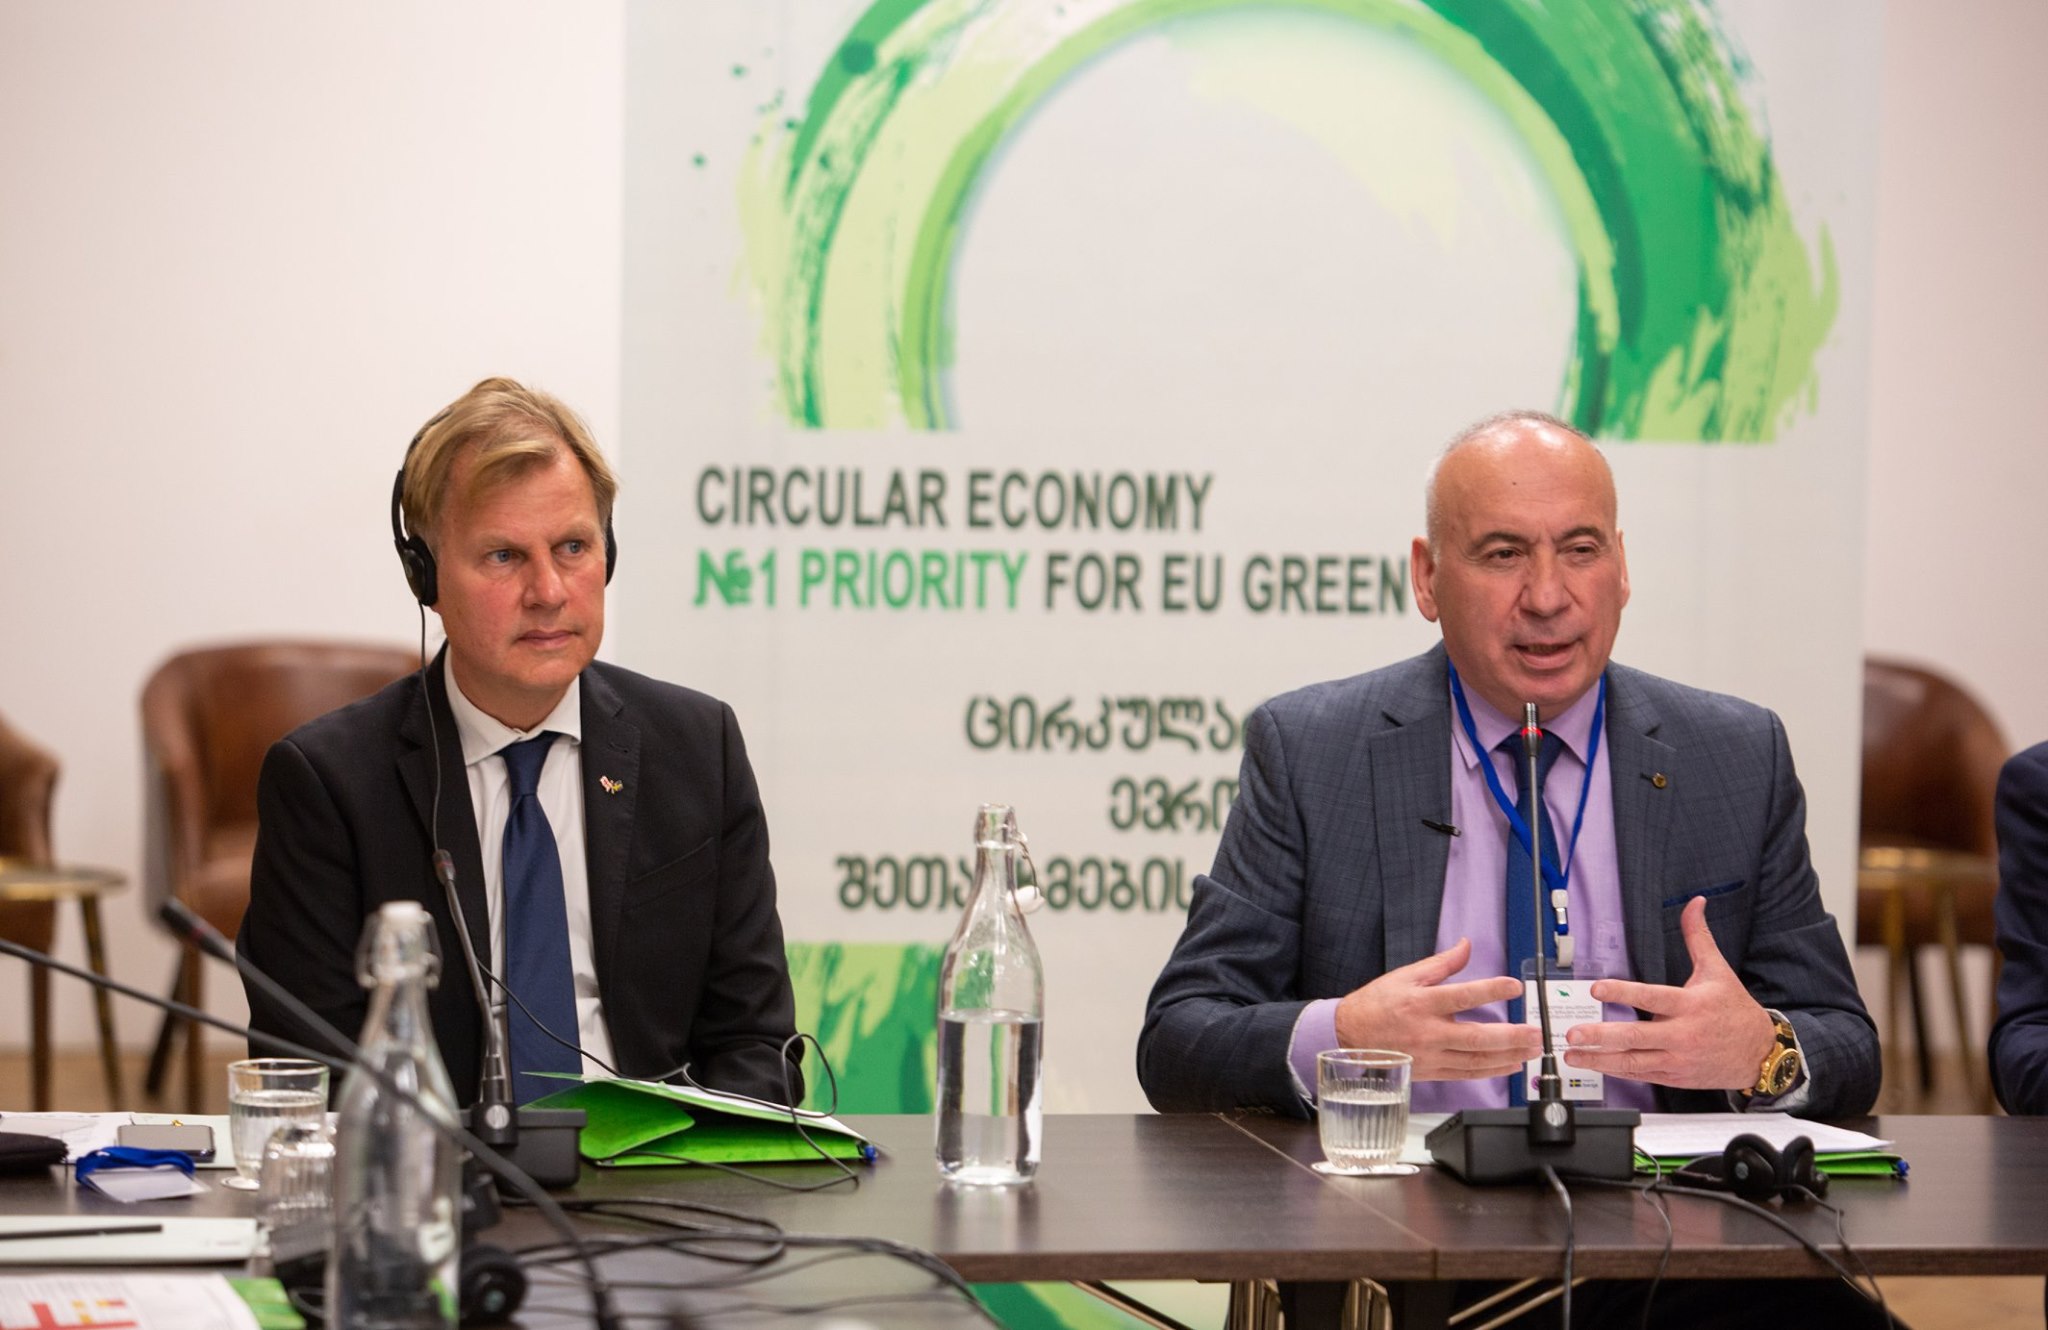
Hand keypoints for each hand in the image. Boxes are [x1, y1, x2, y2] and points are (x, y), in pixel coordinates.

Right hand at [1334, 938, 1542, 1080]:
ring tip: (1531, 1049)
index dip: (1491, 990)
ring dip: (1508, 1056)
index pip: (1463, 996)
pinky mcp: (1431, 1071)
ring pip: (1475, 1060)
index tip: (1515, 985)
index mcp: (1421, 1003)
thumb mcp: (1405, 975)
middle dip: (1510, 1037)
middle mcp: (1427, 1032)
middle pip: (1475, 1037)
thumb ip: (1441, 964)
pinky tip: (1510, 1065)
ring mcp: (1430, 1055)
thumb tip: (1466, 946)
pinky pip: (1466, 1073)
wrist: (1350, 1036)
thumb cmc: (1377, 1004)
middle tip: (1534, 1033)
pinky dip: (1491, 1071)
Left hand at [1562, 896, 1775, 1089]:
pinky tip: (1595, 1065)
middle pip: (1637, 1036)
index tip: (1596, 988)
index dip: (1623, 993)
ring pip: (1634, 1061)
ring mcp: (1678, 1059)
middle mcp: (1683, 1034)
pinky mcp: (1676, 1077)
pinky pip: (1642, 1074)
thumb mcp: (1717, 970)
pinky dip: (1617, 1071)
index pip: (1652, 997)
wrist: (1761, 1053)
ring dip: (1599, 1059)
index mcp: (1690, 1005)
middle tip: (1574, 1033)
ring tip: (1572, 1054)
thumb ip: (1698, 937)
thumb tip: (1695, 904)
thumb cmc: (1735, 1009)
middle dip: (1601, 1035)